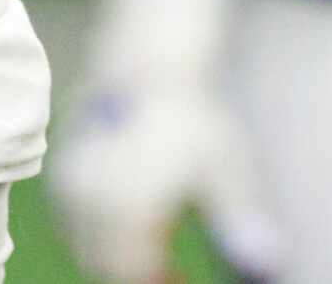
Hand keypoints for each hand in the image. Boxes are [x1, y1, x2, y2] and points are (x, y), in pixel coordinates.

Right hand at [49, 0, 280, 283]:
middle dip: (136, 273)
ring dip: (115, 256)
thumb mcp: (225, 170)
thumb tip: (269, 263)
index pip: (132, 273)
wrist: (149, 68)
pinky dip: (97, 235)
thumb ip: (239, 221)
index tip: (181, 281)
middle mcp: (91, 200)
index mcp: (129, 206)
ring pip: (85, 247)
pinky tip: (129, 222)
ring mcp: (71, 188)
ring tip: (155, 245)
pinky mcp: (62, 177)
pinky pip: (72, 225)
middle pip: (105, 265)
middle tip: (170, 272)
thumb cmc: (193, 120)